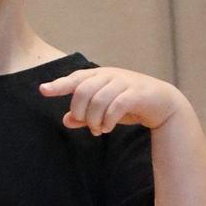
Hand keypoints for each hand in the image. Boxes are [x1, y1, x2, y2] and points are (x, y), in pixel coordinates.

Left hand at [39, 67, 184, 136]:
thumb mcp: (104, 110)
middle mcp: (110, 75)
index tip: (43, 90)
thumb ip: (85, 115)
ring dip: (95, 119)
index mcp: (99, 76)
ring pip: (98, 100)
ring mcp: (124, 82)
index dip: (59, 85)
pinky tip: (108, 128)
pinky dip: (108, 120)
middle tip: (87, 125)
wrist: (162, 103)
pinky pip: (116, 105)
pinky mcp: (136, 93)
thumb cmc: (129, 105)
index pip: (75, 79)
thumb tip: (65, 121)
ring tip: (99, 130)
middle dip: (80, 112)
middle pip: (83, 91)